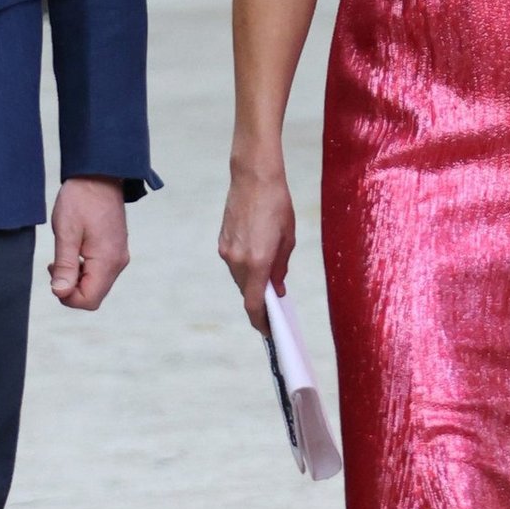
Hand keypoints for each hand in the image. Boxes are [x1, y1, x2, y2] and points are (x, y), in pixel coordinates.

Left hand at [48, 177, 129, 309]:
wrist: (99, 175)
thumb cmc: (81, 199)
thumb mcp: (66, 232)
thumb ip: (65, 265)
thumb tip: (60, 292)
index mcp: (107, 260)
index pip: (88, 300)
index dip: (67, 296)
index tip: (54, 275)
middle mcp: (118, 263)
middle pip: (93, 296)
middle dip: (71, 288)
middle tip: (55, 265)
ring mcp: (119, 257)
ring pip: (96, 285)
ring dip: (76, 279)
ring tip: (62, 257)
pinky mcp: (116, 250)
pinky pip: (100, 273)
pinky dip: (84, 270)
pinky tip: (73, 253)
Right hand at [218, 164, 295, 329]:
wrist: (253, 177)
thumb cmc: (276, 204)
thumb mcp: (287, 238)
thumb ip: (280, 268)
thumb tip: (276, 289)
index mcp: (257, 261)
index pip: (253, 303)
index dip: (260, 320)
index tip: (267, 330)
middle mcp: (237, 260)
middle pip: (246, 291)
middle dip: (259, 299)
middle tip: (274, 304)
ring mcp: (227, 250)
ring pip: (239, 277)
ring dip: (252, 281)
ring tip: (268, 275)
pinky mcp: (222, 241)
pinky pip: (234, 262)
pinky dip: (245, 266)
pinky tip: (258, 254)